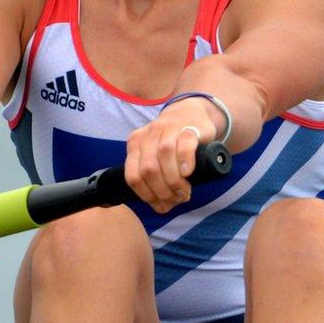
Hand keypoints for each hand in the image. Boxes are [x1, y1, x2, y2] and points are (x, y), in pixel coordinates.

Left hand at [125, 98, 217, 213]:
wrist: (191, 114)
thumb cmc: (173, 143)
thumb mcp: (157, 159)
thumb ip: (156, 182)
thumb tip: (162, 208)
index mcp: (135, 144)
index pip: (132, 176)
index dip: (146, 195)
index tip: (161, 202)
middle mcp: (148, 135)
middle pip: (148, 169)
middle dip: (162, 191)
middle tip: (176, 198)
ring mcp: (168, 129)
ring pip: (164, 156)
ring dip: (174, 181)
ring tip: (184, 191)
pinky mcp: (189, 127)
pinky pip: (184, 144)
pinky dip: (184, 161)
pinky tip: (187, 173)